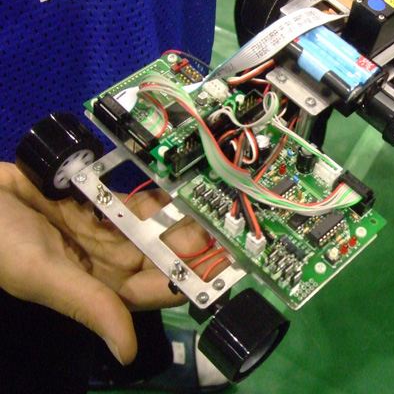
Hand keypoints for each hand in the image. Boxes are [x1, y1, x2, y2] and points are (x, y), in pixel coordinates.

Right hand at [0, 162, 226, 364]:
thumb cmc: (0, 240)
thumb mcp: (41, 274)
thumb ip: (88, 305)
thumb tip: (126, 352)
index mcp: (95, 288)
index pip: (152, 290)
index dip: (186, 281)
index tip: (220, 269)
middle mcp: (105, 262)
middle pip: (159, 257)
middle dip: (189, 246)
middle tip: (222, 229)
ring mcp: (102, 232)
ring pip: (150, 229)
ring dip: (177, 221)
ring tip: (208, 208)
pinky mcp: (95, 204)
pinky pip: (131, 204)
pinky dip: (154, 200)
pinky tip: (178, 192)